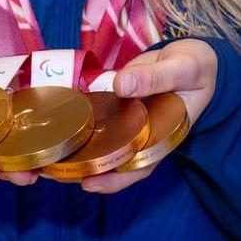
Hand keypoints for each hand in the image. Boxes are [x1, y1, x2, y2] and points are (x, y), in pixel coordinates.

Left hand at [61, 39, 217, 194]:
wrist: (195, 56)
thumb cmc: (196, 68)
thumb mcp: (183, 70)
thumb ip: (155, 77)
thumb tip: (121, 85)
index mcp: (163, 137)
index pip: (139, 167)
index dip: (115, 180)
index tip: (88, 184)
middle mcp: (143, 135)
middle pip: (113, 162)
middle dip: (83, 170)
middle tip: (51, 172)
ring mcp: (128, 121)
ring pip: (101, 143)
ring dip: (75, 150)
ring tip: (44, 156)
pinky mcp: (117, 103)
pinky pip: (97, 118)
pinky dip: (78, 123)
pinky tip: (55, 123)